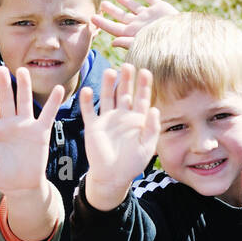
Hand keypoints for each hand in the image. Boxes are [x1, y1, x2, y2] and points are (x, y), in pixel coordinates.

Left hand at [0, 65, 63, 194]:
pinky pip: (48, 114)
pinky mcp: (40, 132)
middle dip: (3, 84)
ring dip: (23, 86)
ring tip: (23, 71)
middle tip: (1, 68)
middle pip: (5, 99)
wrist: (21, 185)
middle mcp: (8, 123)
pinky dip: (53, 102)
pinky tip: (57, 89)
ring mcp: (25, 125)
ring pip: (24, 101)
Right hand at [79, 63, 159, 209]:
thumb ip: (152, 128)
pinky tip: (87, 90)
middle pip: (124, 93)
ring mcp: (107, 120)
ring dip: (108, 85)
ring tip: (110, 71)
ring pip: (107, 97)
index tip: (146, 71)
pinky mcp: (93, 126)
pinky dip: (87, 101)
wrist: (113, 176)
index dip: (144, 85)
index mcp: (137, 119)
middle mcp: (122, 116)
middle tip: (127, 65)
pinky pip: (89, 111)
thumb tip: (154, 109)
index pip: (141, 97)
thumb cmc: (132, 163)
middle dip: (126, 79)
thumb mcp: (148, 146)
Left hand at [92, 0, 178, 48]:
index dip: (102, 23)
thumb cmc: (162, 45)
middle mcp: (139, 24)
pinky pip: (151, 0)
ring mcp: (150, 16)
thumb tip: (112, 42)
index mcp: (132, 33)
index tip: (91, 17)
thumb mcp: (143, 44)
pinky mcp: (161, 9)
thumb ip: (127, 42)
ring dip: (126, 2)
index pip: (113, 28)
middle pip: (122, 17)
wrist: (183, 38)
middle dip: (112, 11)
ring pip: (135, 7)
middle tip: (102, 4)